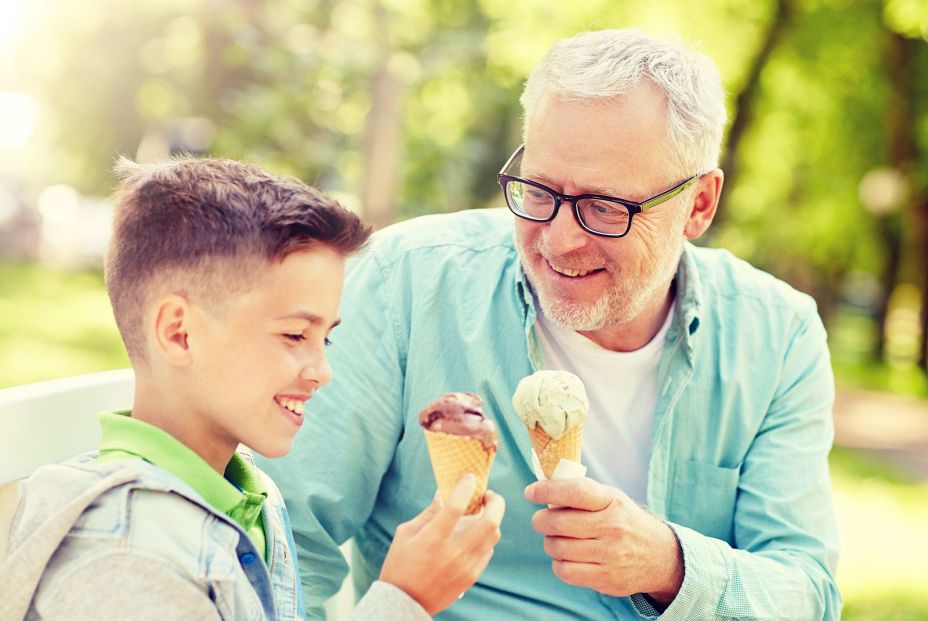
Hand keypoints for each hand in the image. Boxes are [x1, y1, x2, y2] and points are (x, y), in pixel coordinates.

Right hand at [380, 475, 505, 615]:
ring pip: (494, 535)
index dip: (466, 487)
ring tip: (482, 513)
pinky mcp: (472, 576)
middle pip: (490, 521)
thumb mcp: (406, 534)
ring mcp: (466, 566)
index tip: (469, 477)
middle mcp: (454, 552)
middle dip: (496, 502)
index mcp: (433, 539)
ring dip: (492, 519)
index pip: (457, 506)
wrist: (405, 602)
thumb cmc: (400, 564)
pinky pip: (488, 551)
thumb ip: (428, 513)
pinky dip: (486, 538)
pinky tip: (475, 535)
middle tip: (488, 495)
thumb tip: (443, 493)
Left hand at [525, 477, 682, 605]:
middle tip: (540, 520)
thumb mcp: (611, 499)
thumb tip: (542, 490)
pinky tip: (565, 557)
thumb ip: (581, 493)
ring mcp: (610, 554)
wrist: (659, 556)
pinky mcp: (606, 578)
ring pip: (558, 548)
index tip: (530, 492)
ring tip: (555, 539)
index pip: (574, 492)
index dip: (547, 491)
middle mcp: (612, 527)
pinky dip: (558, 563)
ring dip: (549, 542)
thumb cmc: (625, 521)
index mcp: (612, 501)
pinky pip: (565, 571)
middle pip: (559, 523)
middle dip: (540, 521)